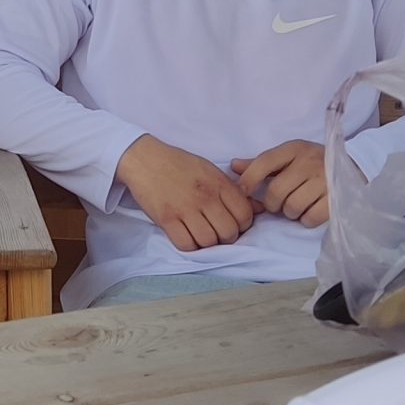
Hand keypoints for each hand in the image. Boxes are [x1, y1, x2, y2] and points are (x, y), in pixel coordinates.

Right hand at [116, 135, 257, 250]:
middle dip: (226, 238)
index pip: (245, 214)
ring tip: (201, 235)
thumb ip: (234, 191)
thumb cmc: (179, 164)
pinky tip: (187, 237)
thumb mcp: (211, 171)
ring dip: (207, 244)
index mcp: (219, 183)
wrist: (144, 159)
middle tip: (217, 233)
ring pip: (208, 241)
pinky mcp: (166, 219)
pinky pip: (186, 245)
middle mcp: (205, 197)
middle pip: (229, 232)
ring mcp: (185, 209)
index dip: (243, 225)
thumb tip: (260, 209)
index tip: (233, 224)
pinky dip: (189, 246)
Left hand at [234, 140, 329, 227]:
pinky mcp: (337, 198)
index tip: (244, 192)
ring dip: (290, 212)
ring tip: (297, 205)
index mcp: (295, 149)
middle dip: (273, 203)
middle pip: (276, 192)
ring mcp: (325, 180)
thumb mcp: (289, 156)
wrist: (355, 165)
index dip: (249, 179)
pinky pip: (310, 218)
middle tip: (280, 203)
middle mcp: (310, 162)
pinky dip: (306, 219)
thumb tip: (233, 166)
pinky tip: (309, 211)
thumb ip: (261, 164)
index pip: (264, 162)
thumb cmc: (313, 162)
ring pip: (292, 207)